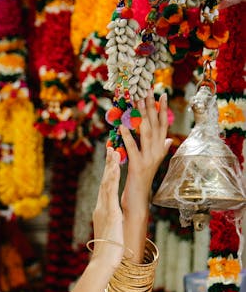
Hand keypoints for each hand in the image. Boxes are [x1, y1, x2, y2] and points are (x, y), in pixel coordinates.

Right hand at [91, 146, 123, 268]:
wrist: (105, 261)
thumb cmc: (110, 251)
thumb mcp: (112, 233)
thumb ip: (113, 224)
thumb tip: (115, 221)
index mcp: (102, 211)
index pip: (106, 188)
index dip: (108, 173)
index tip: (111, 160)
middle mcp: (101, 208)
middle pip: (105, 181)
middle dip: (107, 165)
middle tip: (110, 148)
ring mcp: (104, 209)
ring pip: (106, 183)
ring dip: (109, 166)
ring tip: (113, 151)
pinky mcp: (110, 213)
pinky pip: (111, 193)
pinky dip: (112, 179)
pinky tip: (115, 168)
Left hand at [120, 91, 171, 210]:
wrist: (138, 201)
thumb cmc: (142, 181)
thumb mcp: (152, 163)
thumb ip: (160, 149)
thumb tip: (169, 138)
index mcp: (160, 150)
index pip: (163, 126)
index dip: (163, 110)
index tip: (161, 94)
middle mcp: (157, 153)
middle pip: (155, 125)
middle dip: (151, 107)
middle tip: (147, 90)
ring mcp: (148, 159)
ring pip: (146, 133)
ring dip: (141, 116)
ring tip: (136, 101)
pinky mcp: (138, 167)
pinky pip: (132, 149)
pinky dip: (128, 137)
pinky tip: (122, 126)